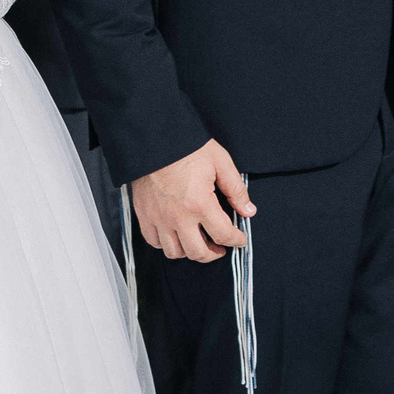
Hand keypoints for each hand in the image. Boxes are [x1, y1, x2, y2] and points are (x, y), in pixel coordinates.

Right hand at [134, 139, 253, 262]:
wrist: (154, 139)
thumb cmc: (186, 147)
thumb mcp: (220, 162)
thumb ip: (236, 189)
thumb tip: (248, 210)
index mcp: (200, 204)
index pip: (223, 235)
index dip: (236, 240)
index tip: (240, 239)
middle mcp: (178, 217)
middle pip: (198, 253)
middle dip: (214, 254)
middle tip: (220, 248)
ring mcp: (159, 219)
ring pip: (175, 252)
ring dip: (189, 251)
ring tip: (198, 242)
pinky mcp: (144, 215)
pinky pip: (154, 242)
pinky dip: (166, 244)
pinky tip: (175, 236)